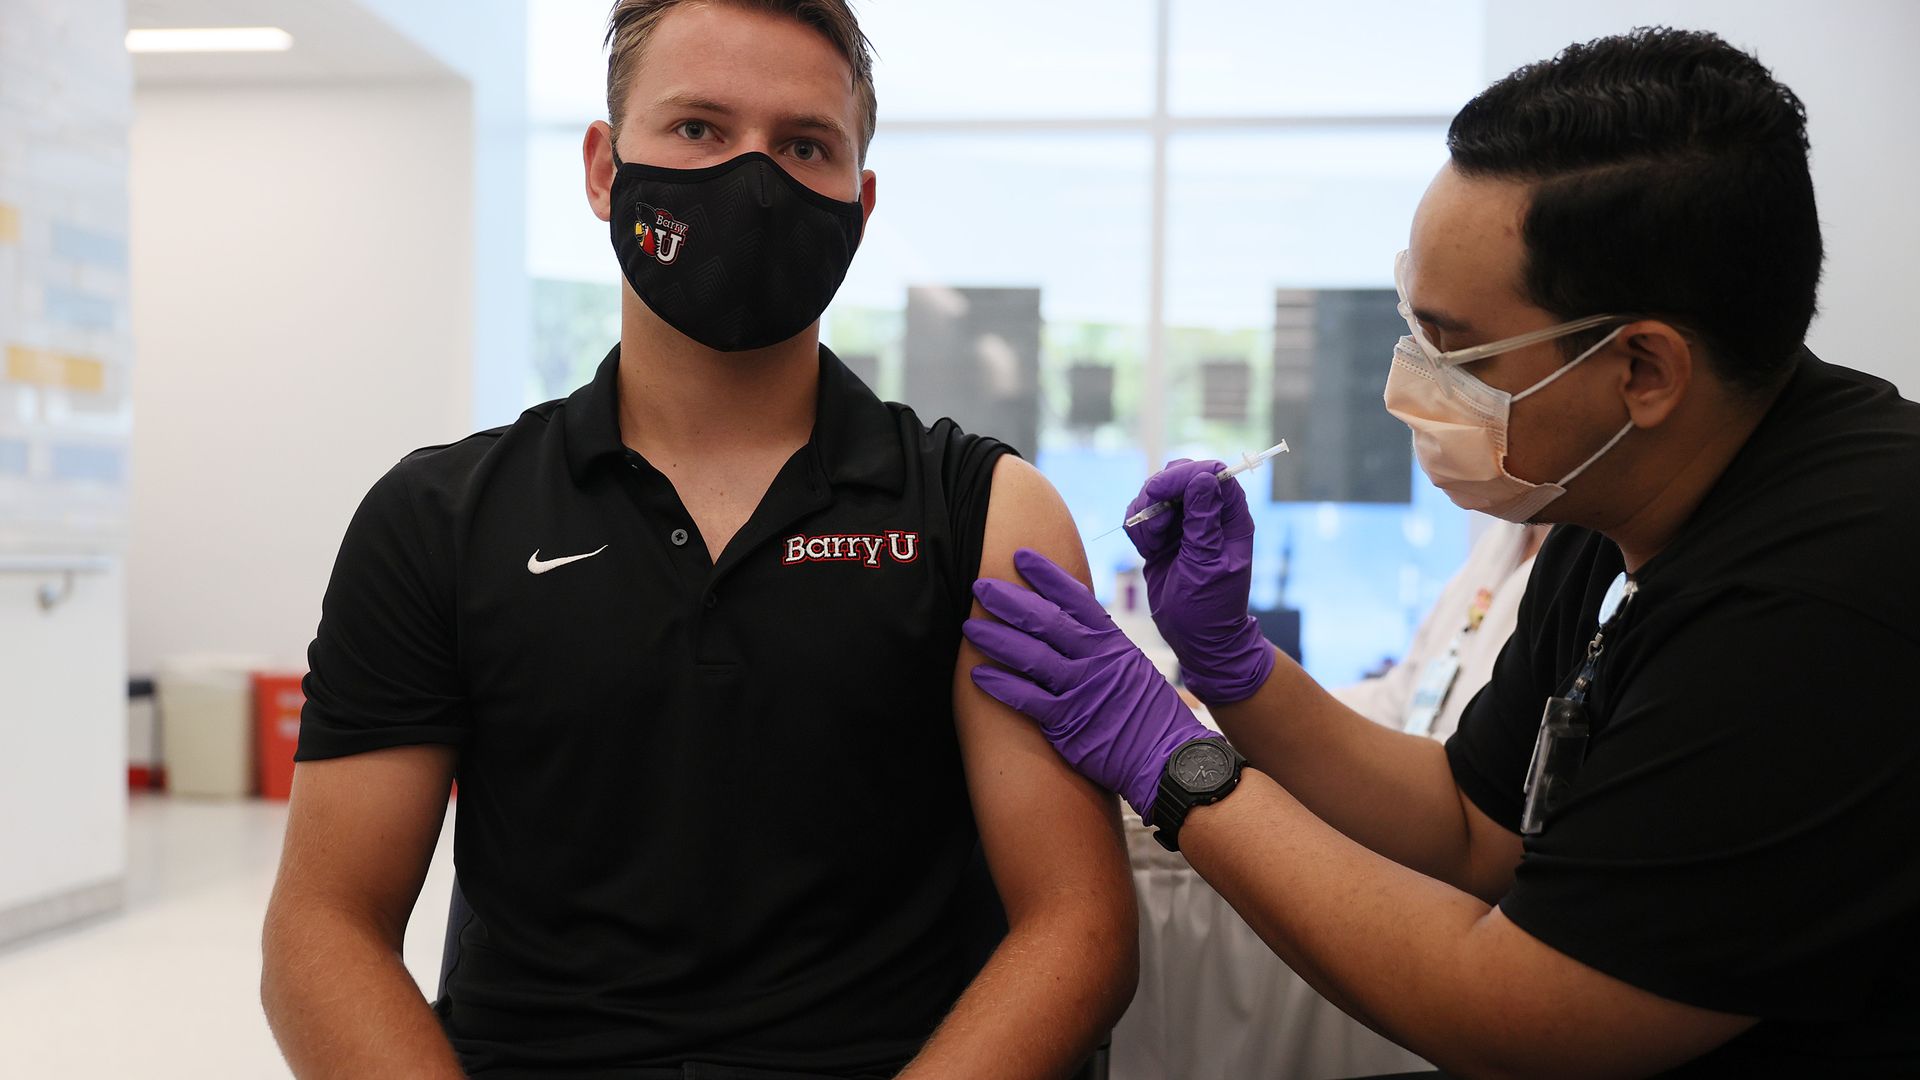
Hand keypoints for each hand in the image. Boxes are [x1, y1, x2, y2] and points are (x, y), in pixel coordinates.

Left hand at [964, 548, 1209, 821]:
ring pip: (1030, 656)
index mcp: (1112, 642)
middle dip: (1009, 601)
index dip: (1046, 575)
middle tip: (980, 586)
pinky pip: (1027, 699)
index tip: (1020, 556)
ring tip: (969, 627)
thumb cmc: (1150, 714)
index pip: (1075, 598)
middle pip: (1045, 620)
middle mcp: (1096, 659)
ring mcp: (1081, 689)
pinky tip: (978, 676)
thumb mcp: (1132, 667)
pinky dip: (1001, 686)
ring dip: (996, 639)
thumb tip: (1073, 627)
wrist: (1170, 757)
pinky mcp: (1069, 722)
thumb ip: (1101, 647)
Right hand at [1124, 460, 1273, 704]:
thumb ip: (1202, 521)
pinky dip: (1137, 527)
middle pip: (1180, 475)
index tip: (1159, 491)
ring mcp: (1184, 525)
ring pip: (1155, 492)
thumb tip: (1203, 477)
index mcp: (1231, 519)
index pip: (1212, 474)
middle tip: (1153, 524)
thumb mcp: (1206, 565)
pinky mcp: (1162, 537)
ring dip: (1145, 514)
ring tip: (1152, 546)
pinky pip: (1142, 515)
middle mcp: (1208, 515)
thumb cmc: (1210, 608)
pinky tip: (1146, 551)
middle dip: (1158, 492)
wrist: (1197, 640)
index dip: (1185, 475)